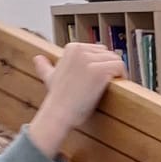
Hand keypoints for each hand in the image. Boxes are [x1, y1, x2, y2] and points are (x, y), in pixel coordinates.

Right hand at [28, 43, 121, 159]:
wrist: (59, 114)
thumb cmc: (57, 99)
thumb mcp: (49, 77)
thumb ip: (45, 66)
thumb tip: (38, 59)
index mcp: (71, 47)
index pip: (97, 50)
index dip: (101, 64)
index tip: (98, 80)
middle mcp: (80, 50)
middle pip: (108, 53)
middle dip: (110, 67)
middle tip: (106, 85)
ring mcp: (89, 59)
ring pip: (115, 59)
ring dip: (117, 72)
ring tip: (111, 86)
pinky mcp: (99, 70)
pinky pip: (119, 66)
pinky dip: (122, 75)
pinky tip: (118, 85)